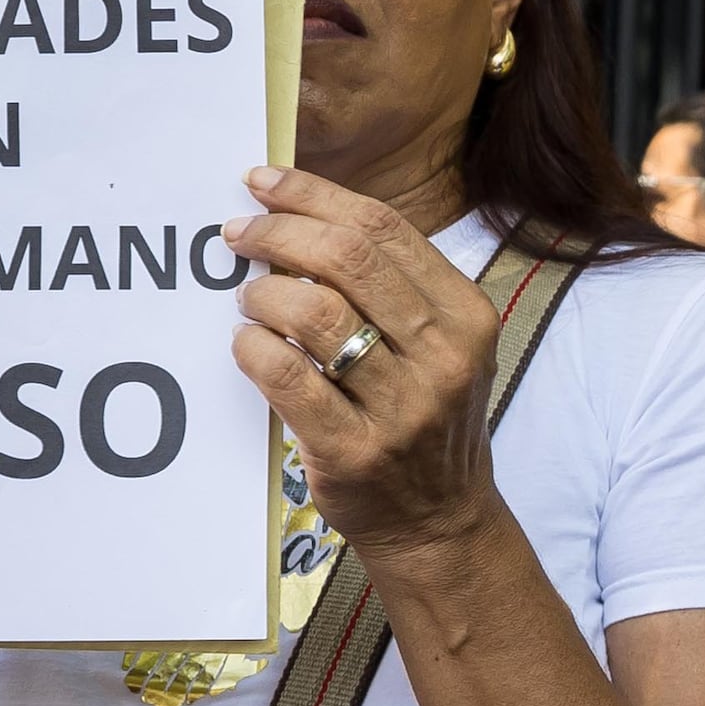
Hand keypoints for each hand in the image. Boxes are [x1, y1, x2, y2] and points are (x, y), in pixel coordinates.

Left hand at [223, 170, 505, 559]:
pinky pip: (285, 377)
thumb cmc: (426, 419)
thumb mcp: (440, 346)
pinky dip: (253, 348)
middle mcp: (444, 356)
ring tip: (248, 298)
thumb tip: (301, 217)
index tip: (263, 184)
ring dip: (263, 292)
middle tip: (238, 234)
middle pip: (348, 258)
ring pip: (314, 312)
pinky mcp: (354, 450)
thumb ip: (391, 287)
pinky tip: (246, 344)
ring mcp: (403, 407)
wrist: (440, 521)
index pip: (383, 227)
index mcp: (466, 315)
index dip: (313, 195)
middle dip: (278, 232)